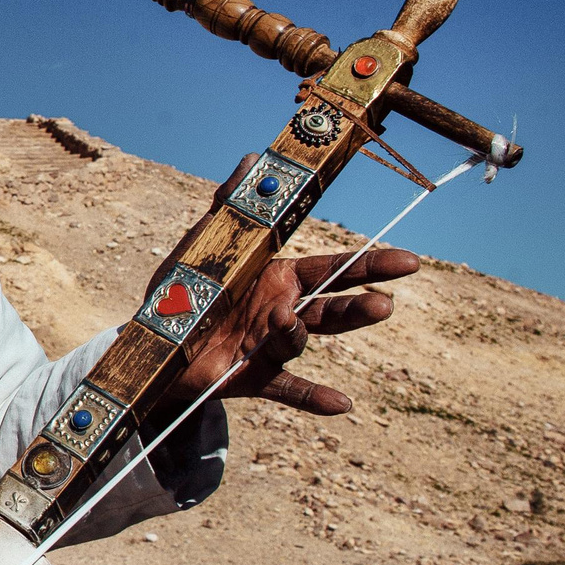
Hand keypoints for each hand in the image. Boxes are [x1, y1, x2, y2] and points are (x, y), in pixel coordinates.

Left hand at [148, 157, 419, 424]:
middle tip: (385, 306)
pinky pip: (286, 390)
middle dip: (358, 308)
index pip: (333, 269)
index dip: (371, 265)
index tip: (410, 262)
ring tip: (286, 321)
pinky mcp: (250, 379)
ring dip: (298, 333)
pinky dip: (312, 398)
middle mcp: (283, 312)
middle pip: (332, 310)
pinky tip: (340, 404)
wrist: (154, 342)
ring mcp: (269, 347)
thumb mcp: (204, 243)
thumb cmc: (185, 289)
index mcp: (280, 278)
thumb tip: (252, 160)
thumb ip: (231, 205)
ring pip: (299, 341)